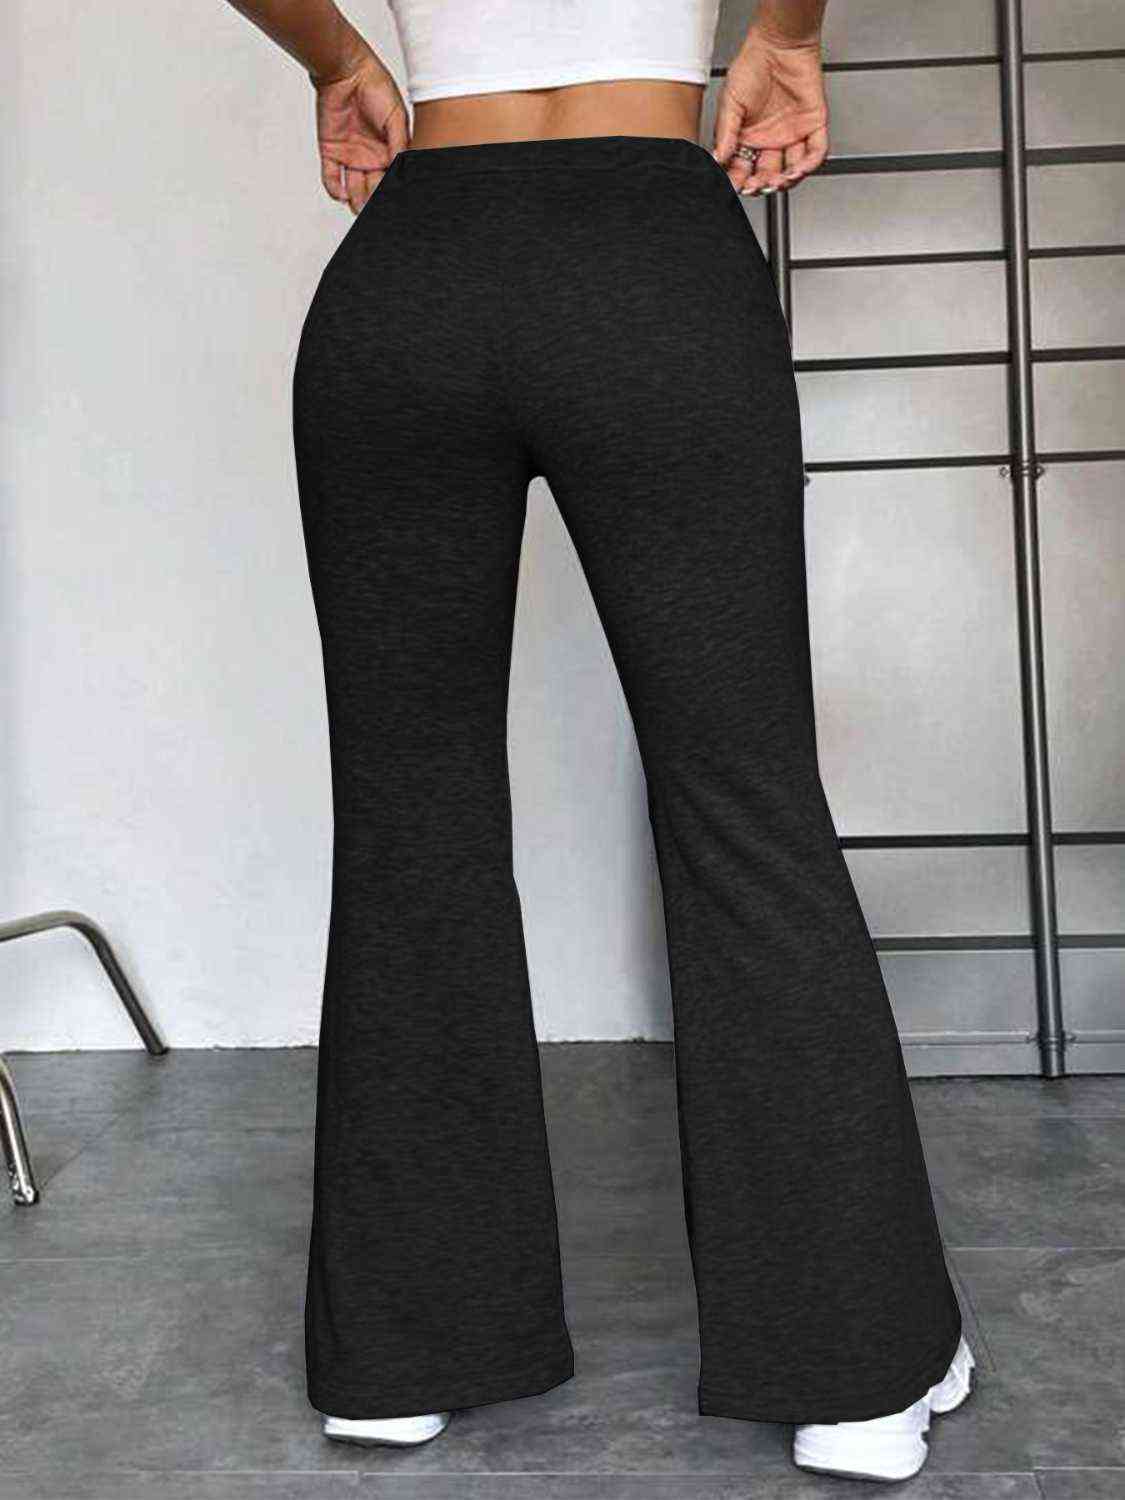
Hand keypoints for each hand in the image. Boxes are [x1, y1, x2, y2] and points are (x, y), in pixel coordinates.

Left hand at [313, 48, 409, 214]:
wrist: (346, 71)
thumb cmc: (375, 87)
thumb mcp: (396, 116)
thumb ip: (400, 144)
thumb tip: (402, 170)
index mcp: (390, 152)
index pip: (392, 180)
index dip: (391, 192)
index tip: (391, 200)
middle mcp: (372, 158)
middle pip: (373, 190)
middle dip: (373, 201)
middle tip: (373, 208)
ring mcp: (350, 157)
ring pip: (354, 189)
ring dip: (356, 201)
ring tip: (358, 206)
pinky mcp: (331, 152)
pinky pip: (331, 178)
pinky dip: (335, 190)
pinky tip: (342, 195)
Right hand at [712, 25, 828, 195]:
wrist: (779, 43)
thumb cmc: (753, 65)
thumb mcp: (730, 101)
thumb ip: (725, 131)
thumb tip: (719, 158)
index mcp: (749, 137)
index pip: (744, 168)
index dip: (740, 180)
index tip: (736, 186)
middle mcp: (770, 140)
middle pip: (767, 174)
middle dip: (761, 184)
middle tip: (755, 186)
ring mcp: (793, 134)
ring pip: (792, 169)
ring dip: (785, 181)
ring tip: (776, 182)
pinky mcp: (813, 125)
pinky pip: (816, 151)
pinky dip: (809, 165)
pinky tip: (797, 171)